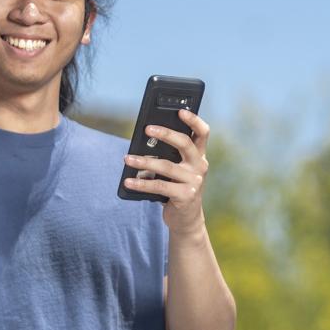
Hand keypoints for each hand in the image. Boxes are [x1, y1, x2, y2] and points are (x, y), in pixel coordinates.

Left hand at [122, 108, 210, 233]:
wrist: (186, 219)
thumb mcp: (176, 170)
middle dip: (166, 133)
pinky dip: (141, 183)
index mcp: (199, 155)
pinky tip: (128, 181)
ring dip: (143, 161)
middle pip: (185, 143)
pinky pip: (159, 186)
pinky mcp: (186, 196)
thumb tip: (143, 143)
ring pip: (166, 166)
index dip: (194, 120)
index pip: (202, 133)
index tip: (180, 110)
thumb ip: (168, 156)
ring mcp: (194, 181)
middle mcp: (200, 166)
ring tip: (126, 158)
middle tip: (147, 128)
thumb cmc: (177, 187)